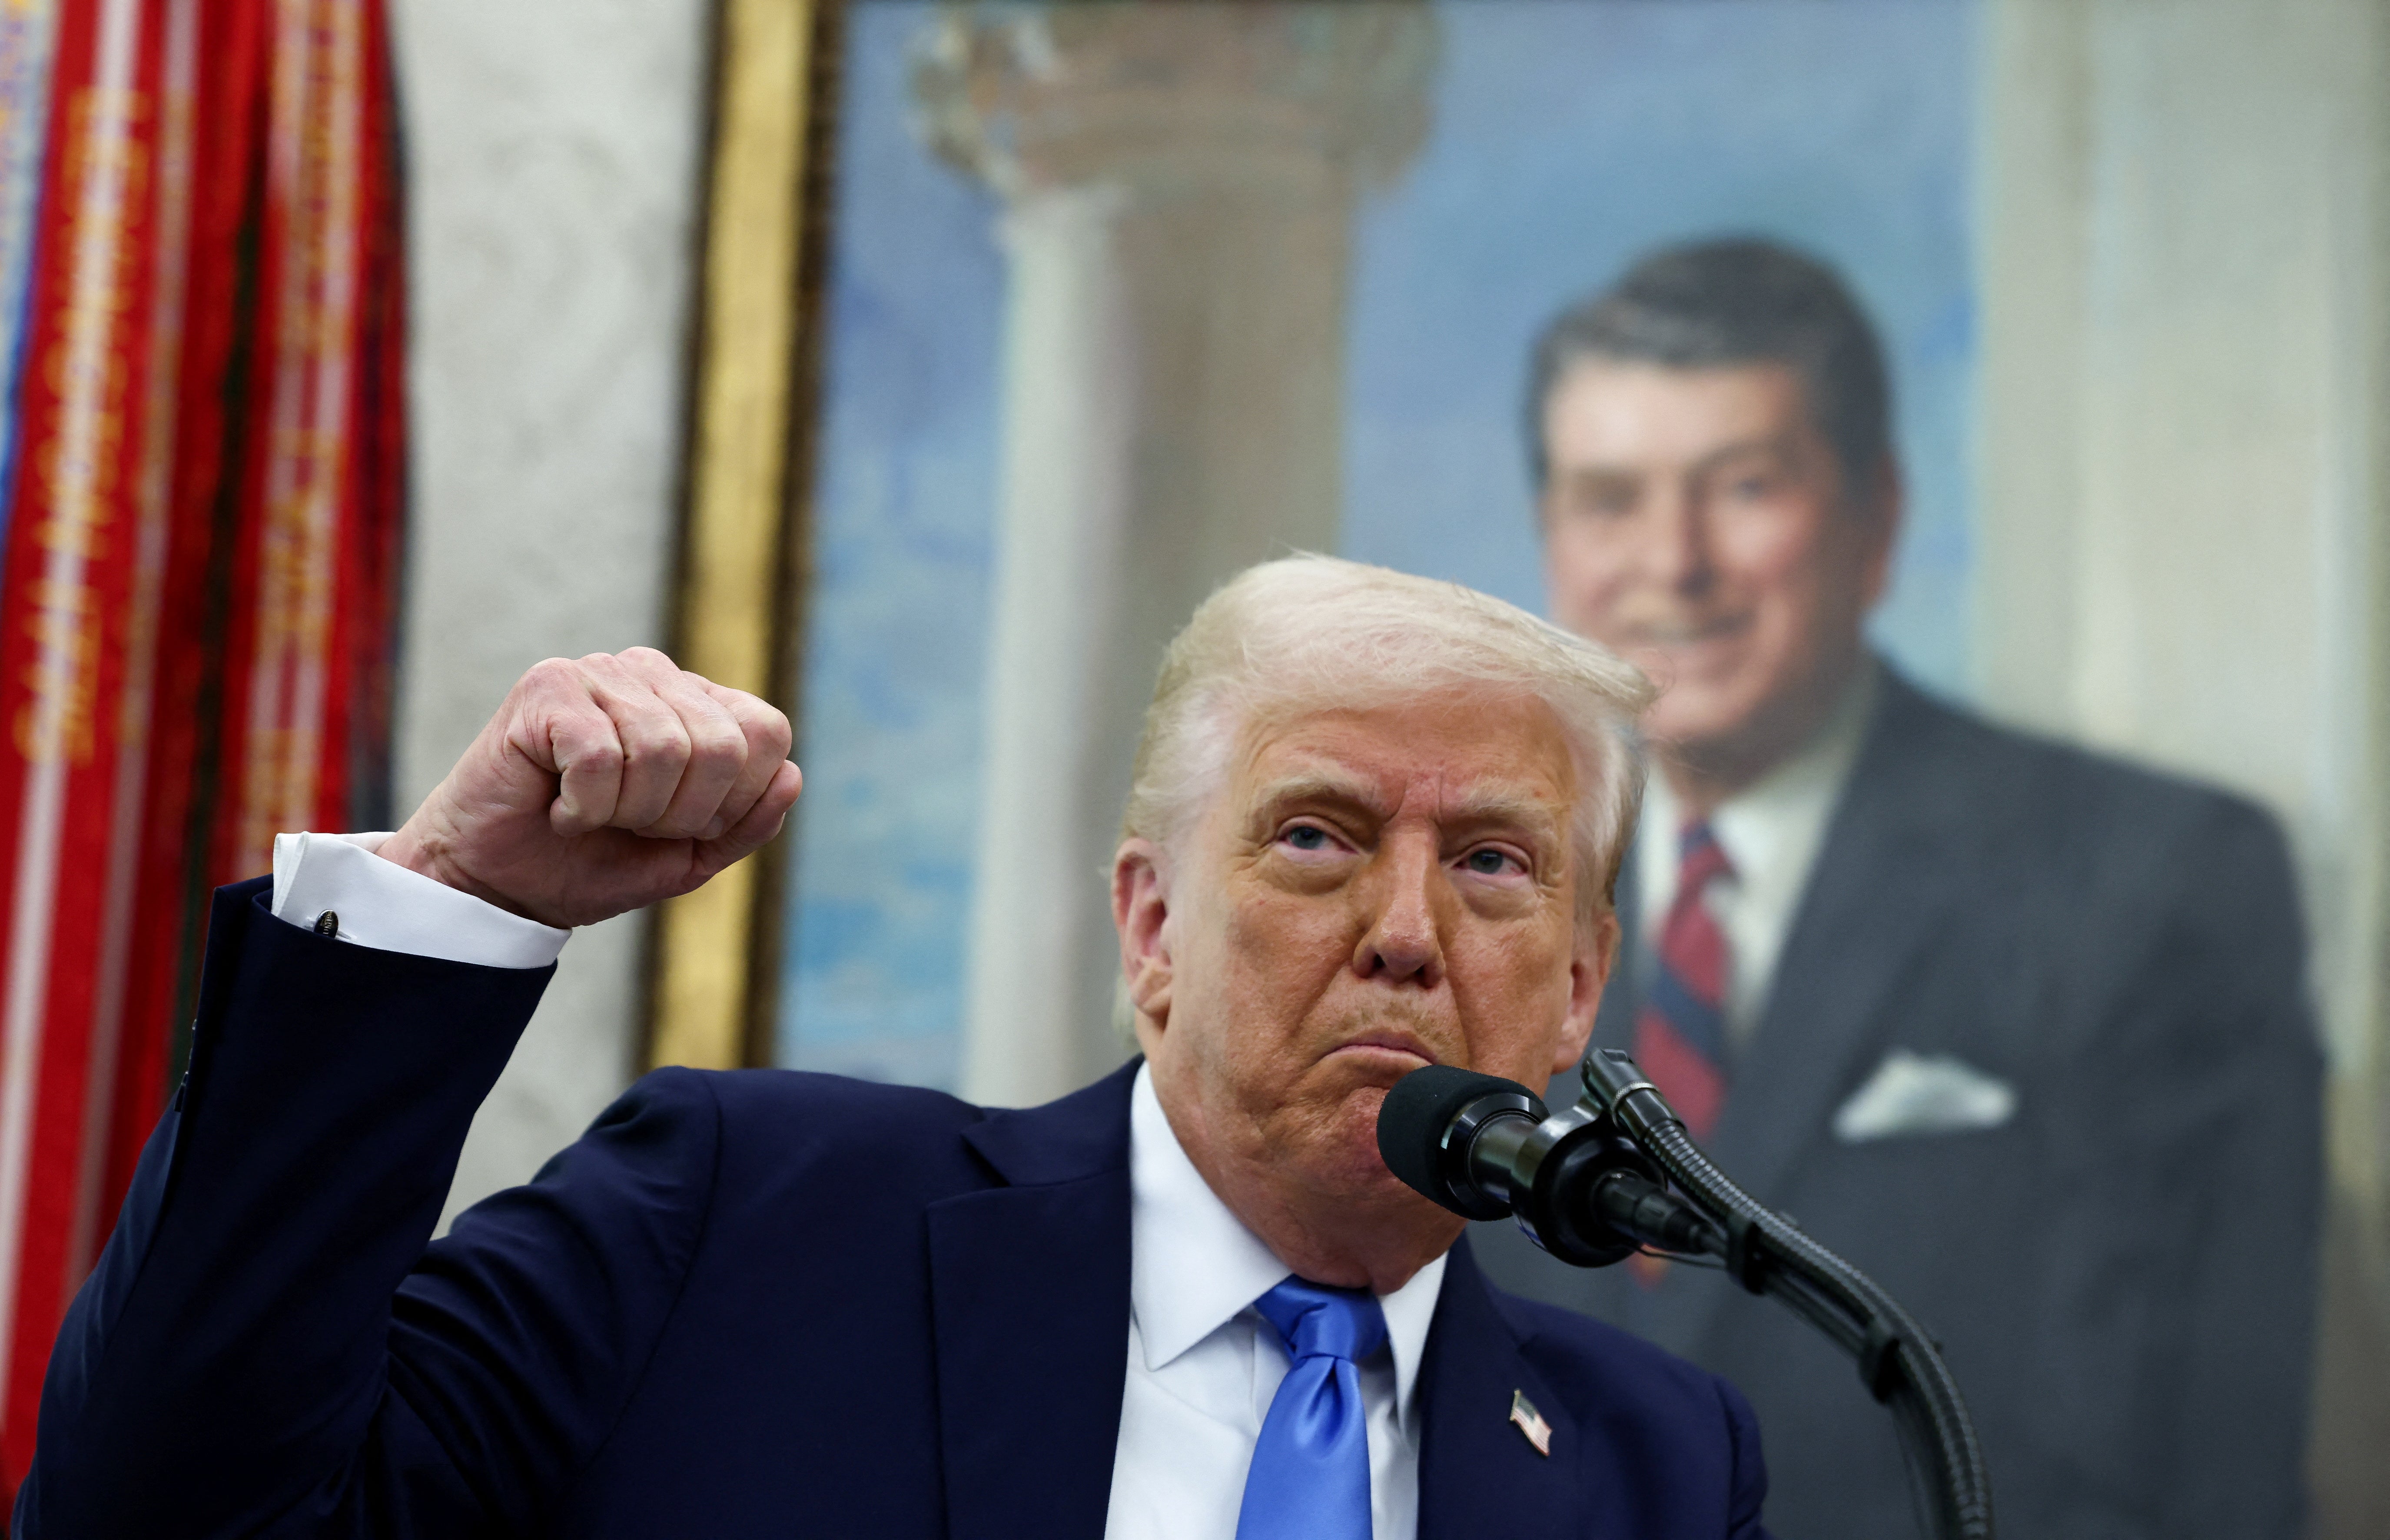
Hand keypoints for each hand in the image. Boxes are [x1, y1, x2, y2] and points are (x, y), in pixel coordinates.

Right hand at [377, 648, 801, 928]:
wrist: (502, 886)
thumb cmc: (594, 862)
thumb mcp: (689, 857)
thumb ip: (747, 824)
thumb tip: (792, 777)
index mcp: (699, 704)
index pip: (767, 732)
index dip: (733, 801)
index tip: (680, 827)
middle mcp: (655, 675)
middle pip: (721, 746)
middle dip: (678, 813)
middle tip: (628, 824)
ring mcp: (600, 671)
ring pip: (662, 749)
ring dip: (626, 810)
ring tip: (591, 813)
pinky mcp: (548, 685)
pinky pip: (600, 756)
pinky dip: (582, 805)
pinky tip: (559, 805)